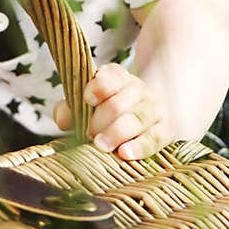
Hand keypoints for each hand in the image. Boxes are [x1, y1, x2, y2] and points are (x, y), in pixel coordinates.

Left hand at [53, 63, 176, 160]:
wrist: (143, 118)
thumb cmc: (104, 112)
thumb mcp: (85, 105)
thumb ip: (69, 108)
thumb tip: (63, 120)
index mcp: (117, 77)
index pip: (111, 75)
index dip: (99, 87)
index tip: (88, 100)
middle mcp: (138, 89)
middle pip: (118, 103)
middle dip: (100, 121)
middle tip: (89, 134)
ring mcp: (154, 108)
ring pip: (136, 120)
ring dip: (116, 134)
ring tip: (100, 145)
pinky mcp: (165, 129)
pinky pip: (153, 138)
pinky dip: (138, 147)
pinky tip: (124, 153)